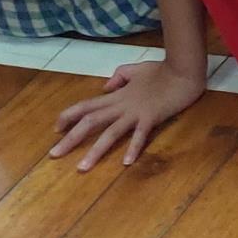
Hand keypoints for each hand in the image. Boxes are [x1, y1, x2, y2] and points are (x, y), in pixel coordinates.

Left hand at [49, 61, 203, 170]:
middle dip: (70, 139)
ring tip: (82, 168)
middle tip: (53, 155)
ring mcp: (136, 113)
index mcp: (116, 95)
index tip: (55, 129)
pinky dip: (133, 148)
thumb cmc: (162, 69)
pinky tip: (126, 163)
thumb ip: (119, 76)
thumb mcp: (136, 68)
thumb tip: (106, 86)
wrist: (184, 70)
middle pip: (91, 122)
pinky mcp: (152, 117)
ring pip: (110, 133)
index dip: (69, 116)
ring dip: (95, 151)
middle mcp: (121, 105)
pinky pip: (141, 135)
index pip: (86, 105)